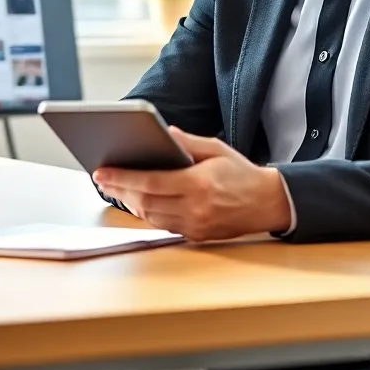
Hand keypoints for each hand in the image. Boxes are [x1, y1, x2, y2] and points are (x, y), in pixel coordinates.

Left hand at [93, 128, 292, 241]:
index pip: (150, 182)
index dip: (122, 178)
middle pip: (145, 201)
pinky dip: (146, 213)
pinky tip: (137, 201)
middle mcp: (195, 209)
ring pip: (150, 216)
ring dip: (129, 202)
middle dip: (119, 190)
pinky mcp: (196, 236)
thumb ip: (187, 142)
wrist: (268, 202)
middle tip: (101, 179)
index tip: (102, 172)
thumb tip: (164, 133)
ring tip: (115, 188)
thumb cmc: (242, 173)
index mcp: (198, 185)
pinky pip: (163, 225)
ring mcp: (195, 226)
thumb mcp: (217, 149)